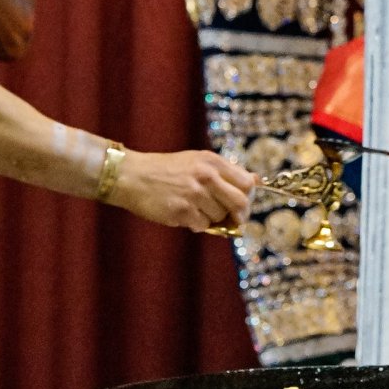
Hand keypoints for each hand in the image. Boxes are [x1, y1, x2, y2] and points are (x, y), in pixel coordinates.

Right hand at [108, 149, 256, 231]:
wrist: (131, 176)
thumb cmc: (166, 170)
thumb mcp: (197, 161)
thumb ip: (226, 171)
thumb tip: (256, 181)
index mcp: (212, 162)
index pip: (246, 183)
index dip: (248, 197)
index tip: (241, 204)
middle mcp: (206, 176)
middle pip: (240, 203)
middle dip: (239, 215)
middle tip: (232, 220)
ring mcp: (194, 194)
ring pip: (220, 217)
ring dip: (212, 219)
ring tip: (195, 209)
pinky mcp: (182, 211)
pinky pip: (203, 226)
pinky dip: (196, 224)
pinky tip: (184, 214)